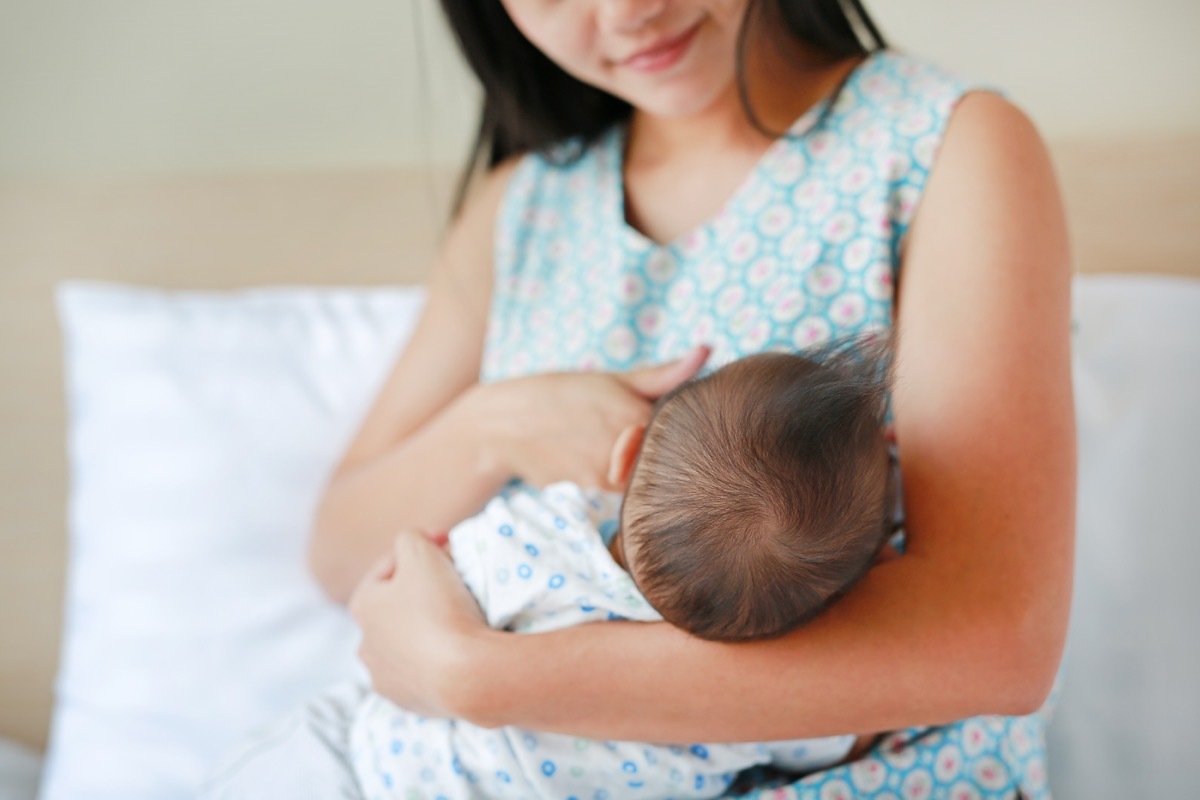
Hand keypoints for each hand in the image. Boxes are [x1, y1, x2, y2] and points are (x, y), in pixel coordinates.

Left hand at [349, 529, 487, 717]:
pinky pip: (420, 673)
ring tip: (456, 620)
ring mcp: (385, 679)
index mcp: (362, 606)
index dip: (421, 550)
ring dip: (425, 629)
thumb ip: (410, 537)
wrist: (466, 676)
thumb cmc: (439, 606)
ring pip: (405, 643)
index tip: (449, 544)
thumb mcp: (421, 551)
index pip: (389, 566)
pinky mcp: (408, 703)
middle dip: (420, 592)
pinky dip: (434, 660)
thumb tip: (414, 543)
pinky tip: (455, 652)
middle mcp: (365, 645)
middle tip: (454, 583)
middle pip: (396, 607)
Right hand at [477, 345, 709, 488]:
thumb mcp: (614, 378)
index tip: (675, 423)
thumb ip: (666, 373)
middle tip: (631, 435)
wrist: (502, 423)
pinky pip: (616, 491)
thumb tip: (708, 350)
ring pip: (640, 479)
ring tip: (607, 444)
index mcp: (637, 414)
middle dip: (658, 453)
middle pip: (664, 461)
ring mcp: (605, 474)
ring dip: (634, 467)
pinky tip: (592, 460)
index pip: (683, 433)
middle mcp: (624, 448)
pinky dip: (613, 479)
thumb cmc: (564, 393)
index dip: (683, 430)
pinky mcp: (588, 492)